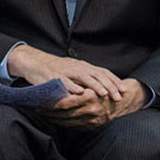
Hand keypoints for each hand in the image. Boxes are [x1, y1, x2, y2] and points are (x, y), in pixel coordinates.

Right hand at [7, 44, 128, 100]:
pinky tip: (80, 92)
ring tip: (103, 94)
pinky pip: (65, 81)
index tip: (124, 90)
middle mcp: (77, 67)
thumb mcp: (74, 71)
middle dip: (108, 85)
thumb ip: (87, 77)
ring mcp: (66, 71)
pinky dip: (73, 87)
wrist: (34, 63)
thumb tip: (105, 86)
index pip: (102, 72)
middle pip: (96, 74)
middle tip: (118, 96)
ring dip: (95, 86)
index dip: (114, 80)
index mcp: (83, 66)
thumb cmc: (55, 69)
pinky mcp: (54, 76)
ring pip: (84, 77)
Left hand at [40, 78, 146, 127]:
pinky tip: (54, 119)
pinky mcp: (92, 127)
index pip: (64, 103)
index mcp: (89, 98)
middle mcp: (91, 111)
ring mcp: (92, 121)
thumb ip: (76, 88)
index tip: (39, 100)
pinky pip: (74, 126)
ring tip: (41, 113)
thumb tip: (55, 89)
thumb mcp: (91, 84)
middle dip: (49, 112)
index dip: (51, 103)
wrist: (123, 101)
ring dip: (53, 118)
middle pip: (64, 114)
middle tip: (36, 108)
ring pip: (67, 122)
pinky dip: (63, 123)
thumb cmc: (104, 89)